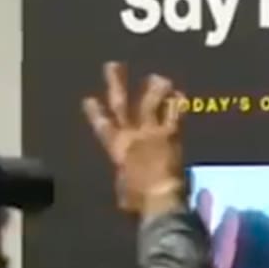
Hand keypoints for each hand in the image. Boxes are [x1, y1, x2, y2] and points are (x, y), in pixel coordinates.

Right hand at [82, 61, 185, 215]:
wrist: (159, 200)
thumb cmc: (140, 202)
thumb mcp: (125, 194)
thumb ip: (124, 184)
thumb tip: (125, 189)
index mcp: (117, 150)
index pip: (102, 127)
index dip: (95, 113)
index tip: (89, 99)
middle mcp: (131, 136)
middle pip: (121, 104)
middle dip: (116, 84)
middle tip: (112, 65)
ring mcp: (150, 132)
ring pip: (149, 102)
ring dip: (152, 88)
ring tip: (157, 76)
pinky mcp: (170, 134)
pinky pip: (173, 113)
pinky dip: (177, 103)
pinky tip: (180, 94)